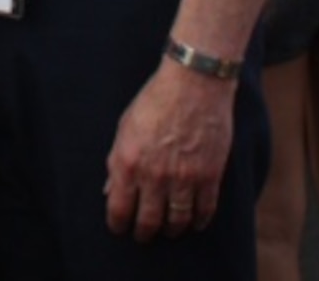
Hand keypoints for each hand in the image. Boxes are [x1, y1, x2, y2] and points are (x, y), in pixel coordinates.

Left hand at [104, 62, 234, 242]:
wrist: (193, 83)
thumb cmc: (154, 101)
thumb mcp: (125, 127)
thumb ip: (117, 161)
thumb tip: (109, 189)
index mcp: (127, 161)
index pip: (119, 209)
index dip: (118, 224)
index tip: (119, 228)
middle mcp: (154, 175)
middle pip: (148, 221)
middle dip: (144, 233)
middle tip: (143, 236)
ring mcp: (183, 177)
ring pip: (177, 221)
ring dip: (172, 230)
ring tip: (169, 230)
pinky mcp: (210, 175)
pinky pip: (204, 211)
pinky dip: (199, 221)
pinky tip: (194, 223)